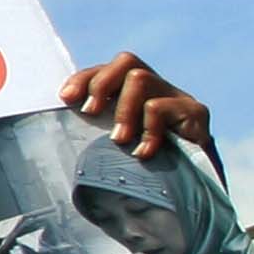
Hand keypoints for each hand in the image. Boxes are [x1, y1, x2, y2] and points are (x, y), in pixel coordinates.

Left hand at [64, 54, 207, 161]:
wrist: (195, 192)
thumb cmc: (146, 172)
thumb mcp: (114, 149)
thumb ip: (94, 133)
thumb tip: (57, 123)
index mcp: (135, 95)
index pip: (107, 70)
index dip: (84, 78)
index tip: (66, 98)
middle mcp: (158, 90)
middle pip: (127, 61)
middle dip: (101, 84)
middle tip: (90, 113)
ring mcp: (178, 99)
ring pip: (140, 79)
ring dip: (122, 109)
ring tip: (119, 140)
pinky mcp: (196, 113)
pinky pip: (160, 107)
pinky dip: (146, 129)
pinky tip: (144, 153)